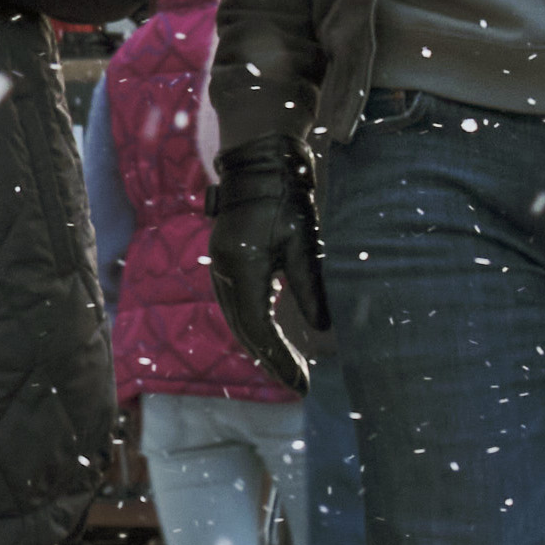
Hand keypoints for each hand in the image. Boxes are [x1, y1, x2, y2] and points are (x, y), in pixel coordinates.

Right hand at [208, 135, 327, 390]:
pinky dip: (255, 325)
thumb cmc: (285, 196)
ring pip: (238, 319)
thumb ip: (310, 285)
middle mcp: (223, 271)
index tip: (302, 384)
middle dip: (271, 360)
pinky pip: (237, 303)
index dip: (280, 360)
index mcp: (240, 268)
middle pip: (244, 329)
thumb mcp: (303, 241)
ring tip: (288, 368)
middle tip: (299, 385)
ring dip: (261, 346)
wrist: (259, 160)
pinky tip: (273, 337)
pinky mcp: (227, 260)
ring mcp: (221, 265)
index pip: (258, 329)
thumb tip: (323, 328)